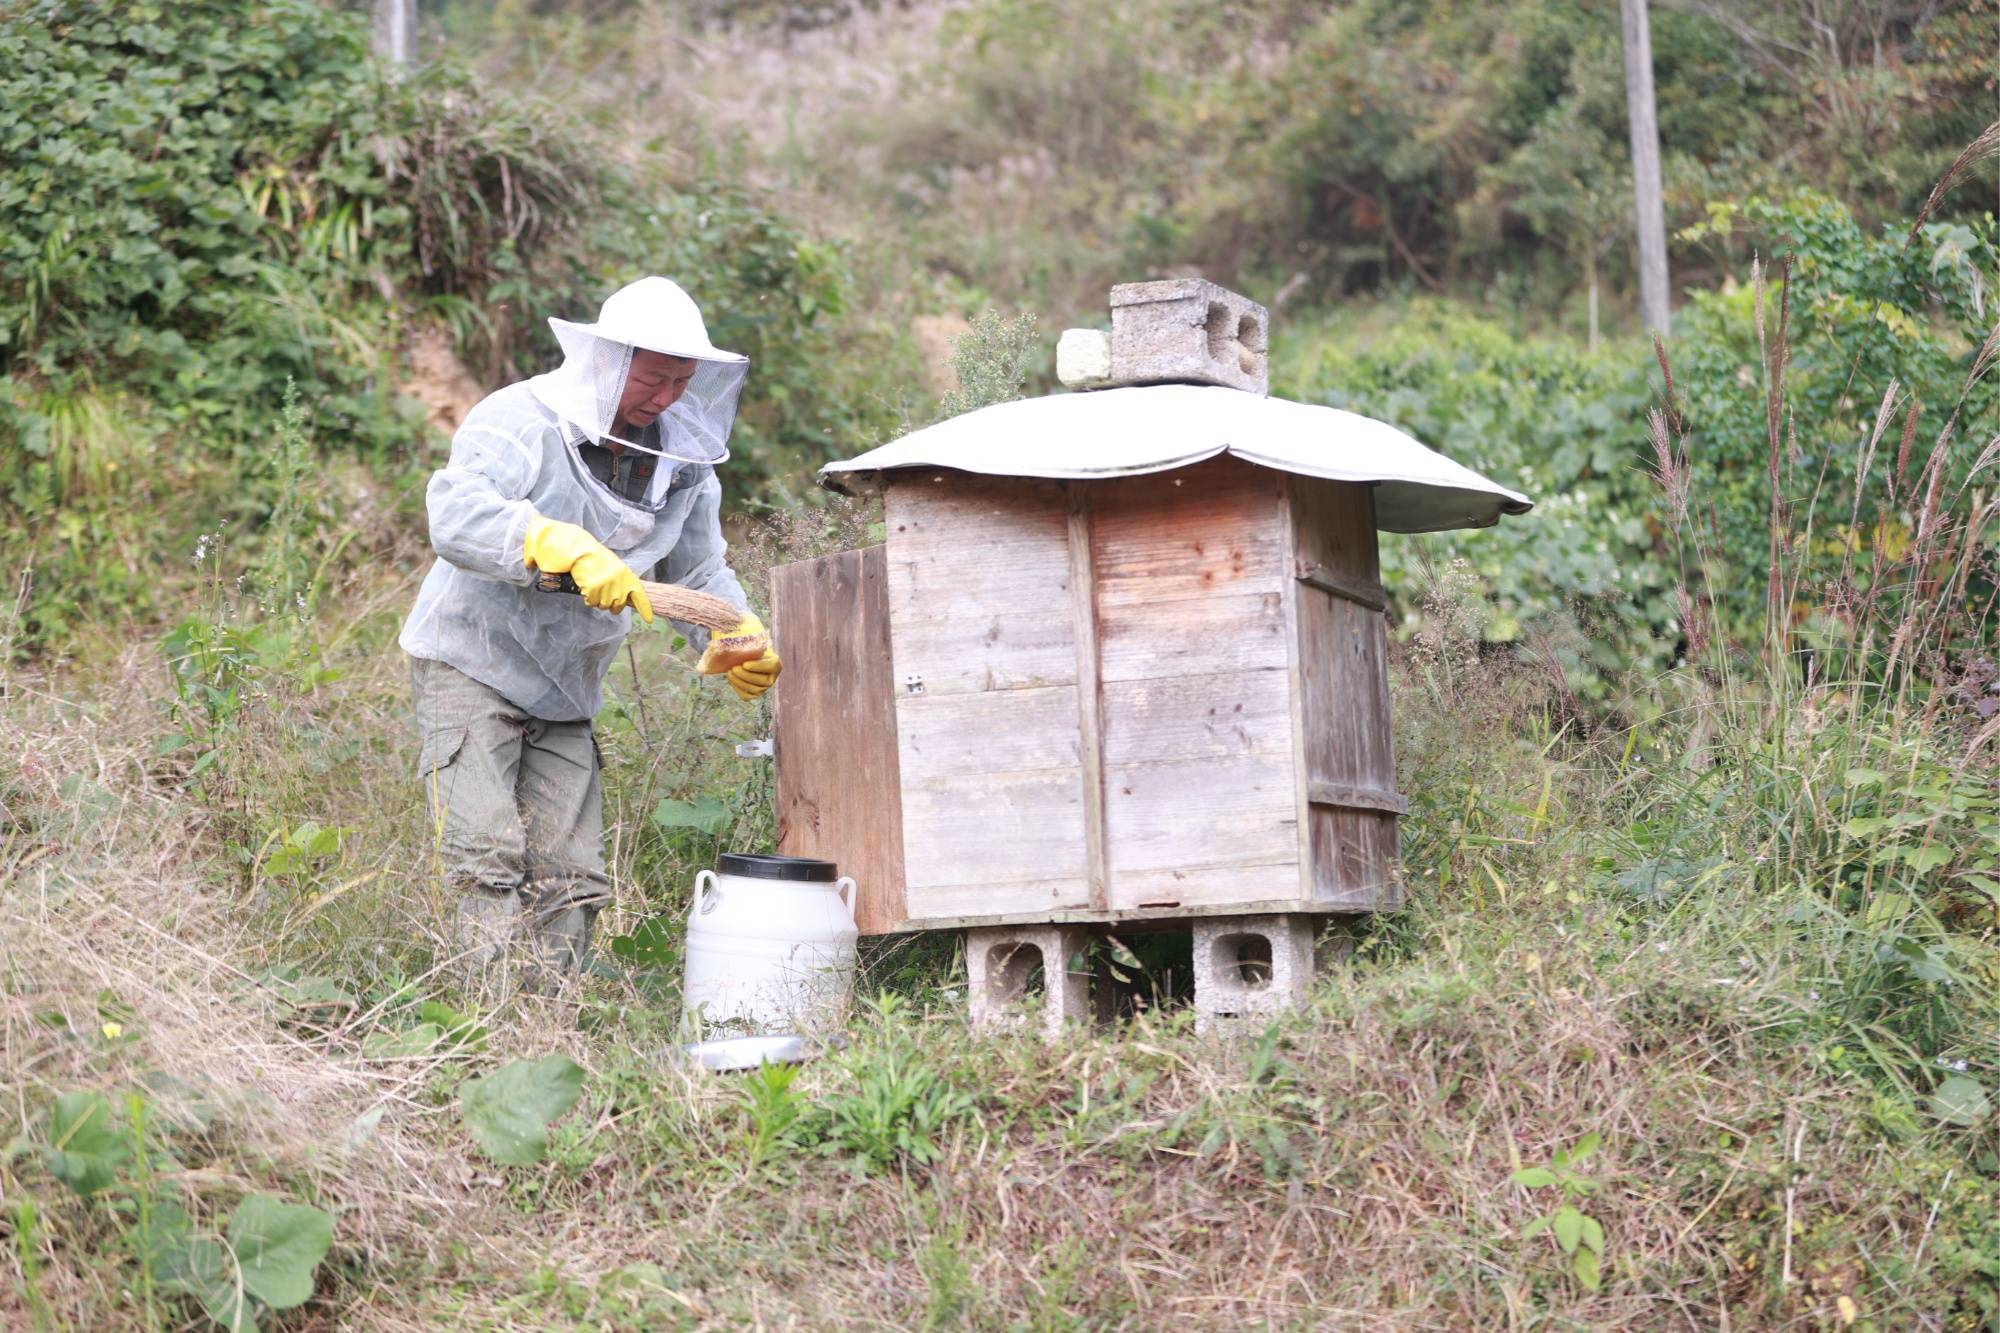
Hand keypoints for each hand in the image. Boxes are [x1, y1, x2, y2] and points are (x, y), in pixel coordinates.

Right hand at [523, 518, 652, 622]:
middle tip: (602, 591)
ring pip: (603, 606)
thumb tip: (623, 598)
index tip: (648, 620)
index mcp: (628, 578)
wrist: (583, 552)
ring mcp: (607, 590)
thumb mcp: (616, 569)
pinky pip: (591, 603)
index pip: (640, 597)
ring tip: (593, 584)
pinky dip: (587, 597)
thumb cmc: (598, 559)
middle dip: (610, 604)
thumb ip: (622, 583)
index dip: (645, 610)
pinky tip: (586, 585)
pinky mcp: (594, 592)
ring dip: (597, 599)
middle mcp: (620, 586)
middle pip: (617, 607)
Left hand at [728, 647, 781, 701]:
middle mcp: (772, 678)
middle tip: (733, 668)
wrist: (743, 659)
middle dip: (746, 675)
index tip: (745, 664)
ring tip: (730, 672)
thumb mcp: (751, 644)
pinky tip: (731, 679)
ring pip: (754, 690)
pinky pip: (746, 696)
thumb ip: (750, 643)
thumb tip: (742, 638)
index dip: (758, 667)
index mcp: (775, 664)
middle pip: (763, 681)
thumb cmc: (748, 649)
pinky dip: (737, 688)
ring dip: (739, 682)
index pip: (772, 666)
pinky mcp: (754, 695)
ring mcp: (763, 688)